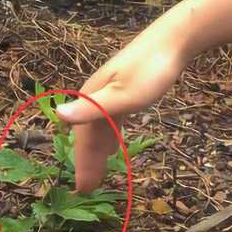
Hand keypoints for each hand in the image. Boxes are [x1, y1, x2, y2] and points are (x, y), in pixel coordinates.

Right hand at [56, 30, 188, 191]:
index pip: (81, 138)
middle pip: (88, 136)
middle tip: (89, 190)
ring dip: (97, 153)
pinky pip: (110, 123)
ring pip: (99, 131)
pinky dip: (109, 139)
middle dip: (88, 163)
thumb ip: (92, 109)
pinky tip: (112, 148)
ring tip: (98, 175)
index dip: (81, 163)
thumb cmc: (149, 69)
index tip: (81, 188)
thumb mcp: (123, 95)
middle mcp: (94, 98)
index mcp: (90, 99)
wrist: (172, 41)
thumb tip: (59, 116)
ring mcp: (108, 96)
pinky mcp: (123, 94)